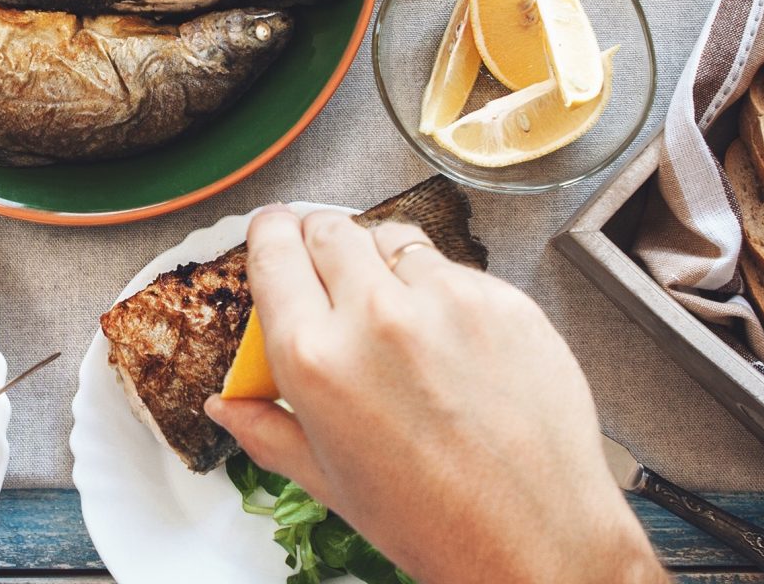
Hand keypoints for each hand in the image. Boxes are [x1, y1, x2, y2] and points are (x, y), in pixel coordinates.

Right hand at [206, 208, 667, 583]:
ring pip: (392, 237)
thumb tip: (226, 405)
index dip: (272, 235)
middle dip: (322, 243)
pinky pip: (452, 267)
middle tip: (333, 275)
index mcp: (315, 358)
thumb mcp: (329, 481)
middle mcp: (374, 315)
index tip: (276, 235)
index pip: (274, 248)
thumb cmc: (434, 520)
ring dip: (383, 261)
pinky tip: (450, 340)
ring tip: (397, 314)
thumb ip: (268, 430)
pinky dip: (442, 288)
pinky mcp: (498, 297)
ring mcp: (443, 300)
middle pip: (330, 228)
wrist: (537, 536)